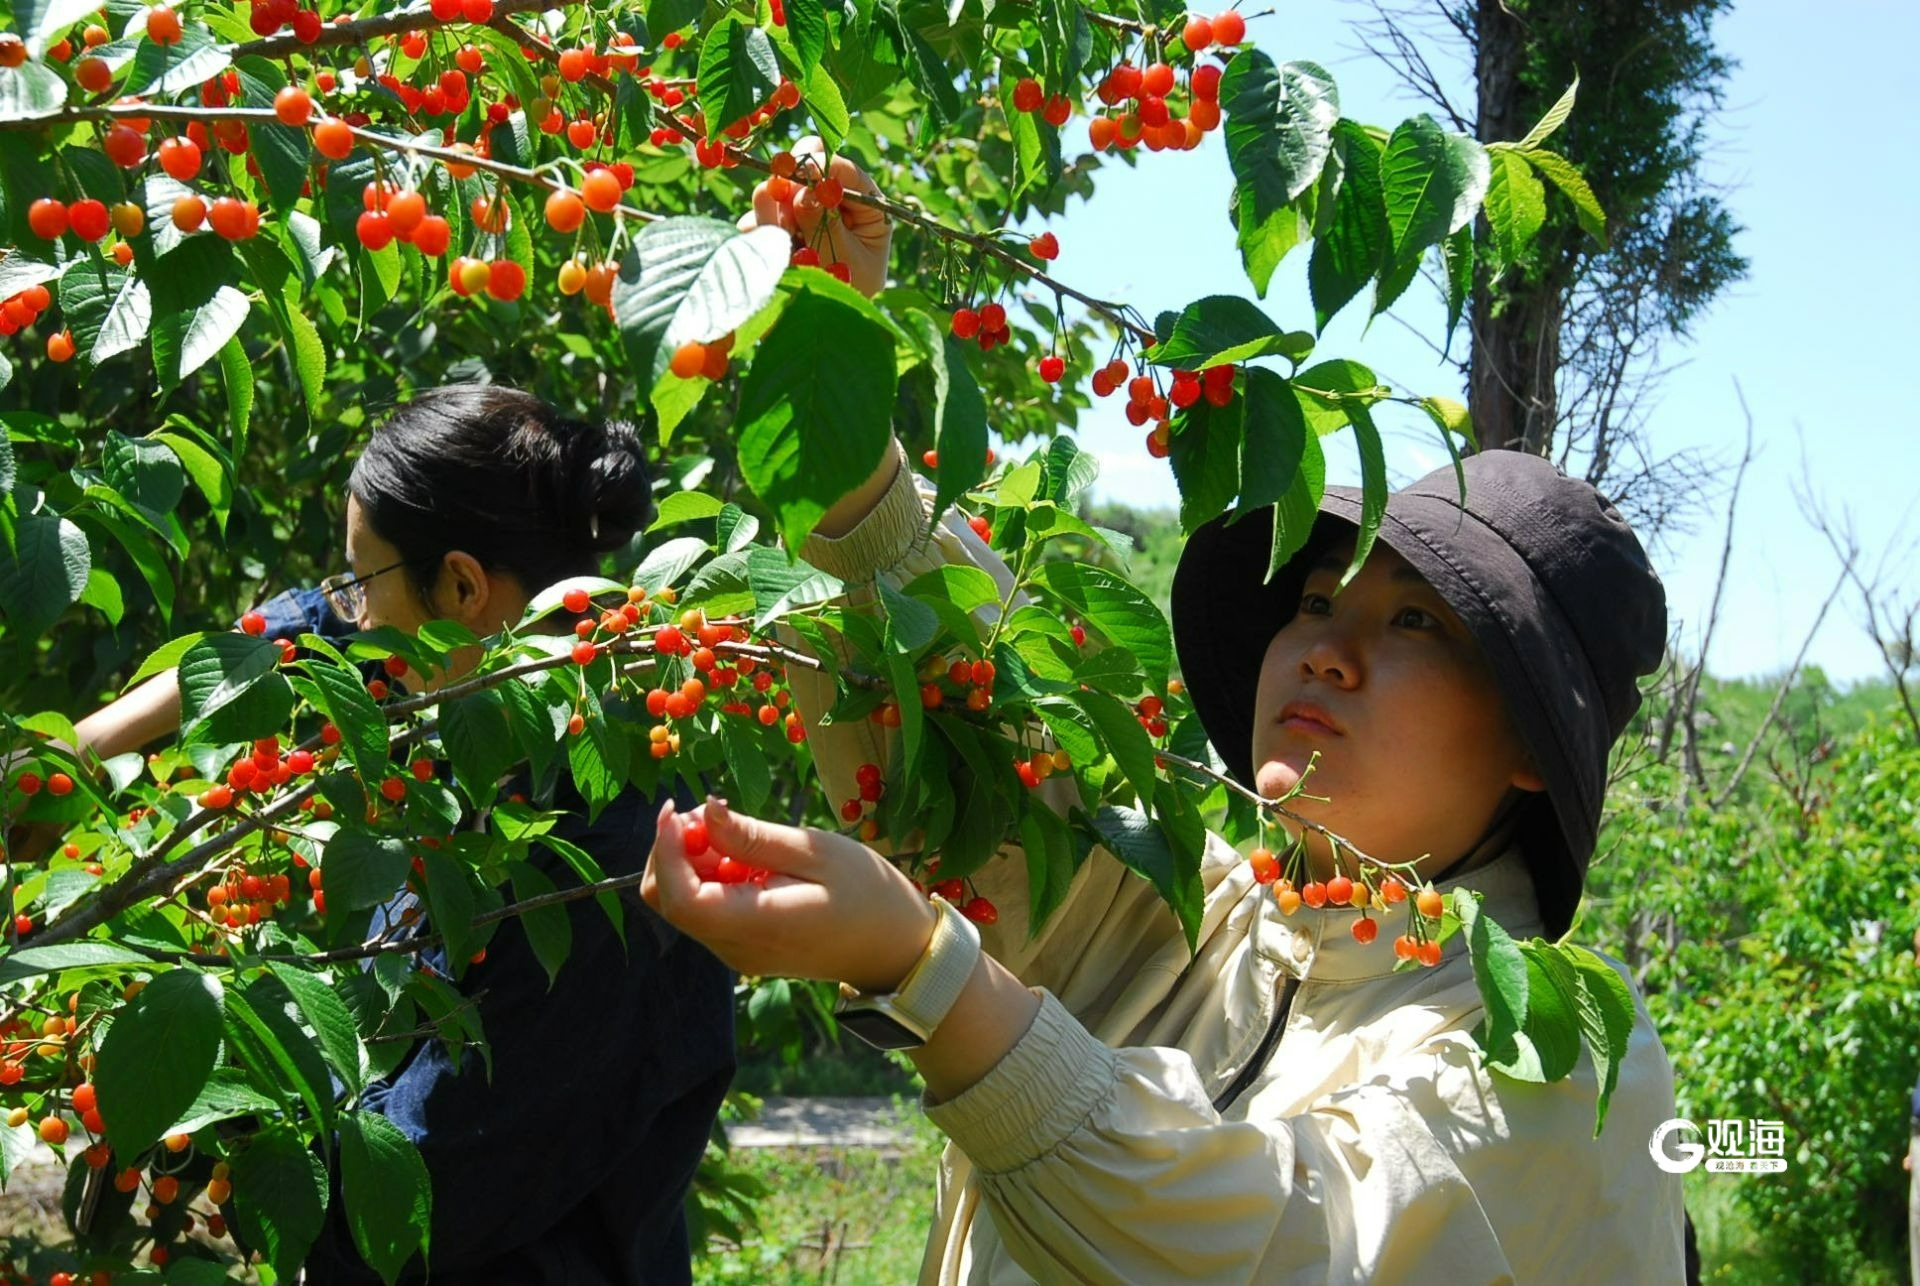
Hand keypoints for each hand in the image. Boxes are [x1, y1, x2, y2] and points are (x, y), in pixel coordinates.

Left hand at [641, 797, 935, 992]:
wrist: (896, 948)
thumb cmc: (868, 894)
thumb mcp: (816, 853)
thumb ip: (754, 838)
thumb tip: (704, 811)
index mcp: (756, 925)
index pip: (681, 897)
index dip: (666, 850)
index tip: (676, 808)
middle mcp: (735, 948)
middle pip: (669, 900)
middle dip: (675, 851)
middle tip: (712, 815)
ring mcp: (737, 952)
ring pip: (684, 904)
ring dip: (694, 862)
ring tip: (738, 834)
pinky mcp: (743, 947)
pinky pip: (708, 911)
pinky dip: (712, 878)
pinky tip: (748, 859)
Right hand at [736, 136, 891, 299]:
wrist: (824, 333)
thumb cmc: (851, 297)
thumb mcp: (850, 263)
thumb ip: (826, 227)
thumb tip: (803, 193)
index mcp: (864, 207)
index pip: (844, 170)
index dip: (821, 162)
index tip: (803, 167)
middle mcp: (827, 205)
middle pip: (802, 172)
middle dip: (789, 185)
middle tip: (781, 201)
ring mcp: (795, 217)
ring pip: (772, 195)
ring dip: (772, 215)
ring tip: (787, 247)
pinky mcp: (770, 234)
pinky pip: (753, 223)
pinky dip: (758, 237)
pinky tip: (775, 263)